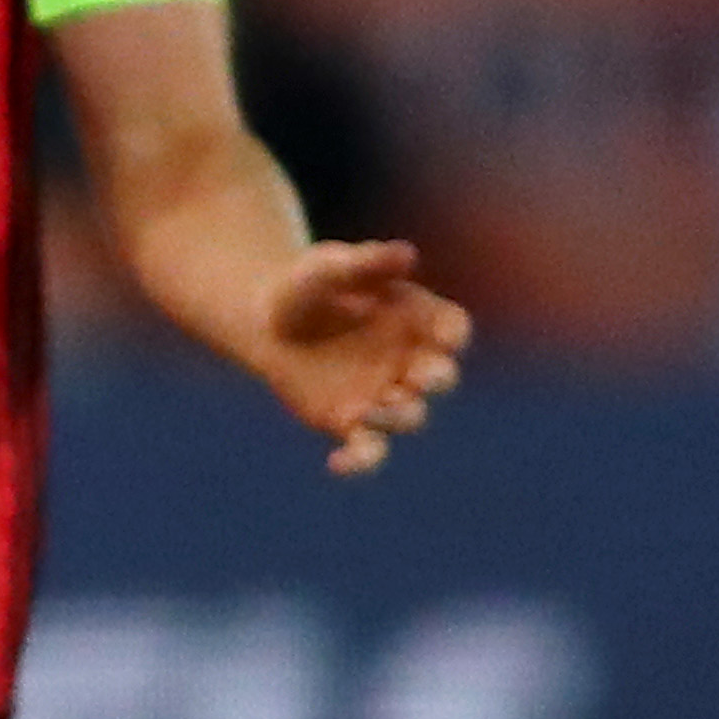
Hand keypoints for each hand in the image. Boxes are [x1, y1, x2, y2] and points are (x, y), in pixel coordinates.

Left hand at [253, 239, 469, 477]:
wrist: (266, 321)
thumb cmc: (308, 287)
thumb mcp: (329, 268)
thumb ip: (366, 263)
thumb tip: (405, 254)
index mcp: (419, 319)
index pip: (452, 329)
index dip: (452, 334)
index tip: (445, 335)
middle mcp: (411, 361)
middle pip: (440, 378)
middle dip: (435, 380)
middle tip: (417, 378)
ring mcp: (385, 395)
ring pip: (409, 416)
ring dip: (397, 416)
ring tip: (371, 409)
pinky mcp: (350, 422)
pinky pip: (366, 450)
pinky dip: (358, 462)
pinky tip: (335, 464)